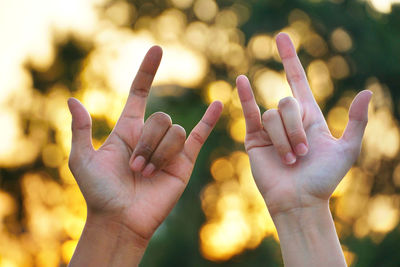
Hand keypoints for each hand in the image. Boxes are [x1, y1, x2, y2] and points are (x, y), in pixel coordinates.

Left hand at [68, 46, 222, 243]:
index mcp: (128, 129)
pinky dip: (209, 120)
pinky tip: (217, 105)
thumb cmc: (99, 192)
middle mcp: (150, 136)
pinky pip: (199, 136)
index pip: (140, 93)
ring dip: (160, 154)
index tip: (156, 50)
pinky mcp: (184, 162)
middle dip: (147, 143)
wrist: (120, 219)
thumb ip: (80, 129)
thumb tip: (72, 100)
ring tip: (147, 175)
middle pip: (160, 118)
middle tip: (135, 168)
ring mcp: (169, 148)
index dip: (147, 72)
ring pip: (175, 132)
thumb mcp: (81, 159)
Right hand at [236, 33, 371, 216]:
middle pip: (287, 103)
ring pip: (272, 115)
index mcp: (309, 117)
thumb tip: (367, 91)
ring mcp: (269, 128)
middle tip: (302, 154)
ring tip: (290, 161)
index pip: (297, 80)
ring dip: (283, 139)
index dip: (290, 59)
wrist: (299, 201)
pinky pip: (249, 113)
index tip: (281, 38)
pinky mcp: (254, 138)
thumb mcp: (347, 150)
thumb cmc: (324, 179)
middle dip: (296, 129)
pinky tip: (241, 81)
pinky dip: (245, 96)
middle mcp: (288, 119)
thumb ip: (358, 122)